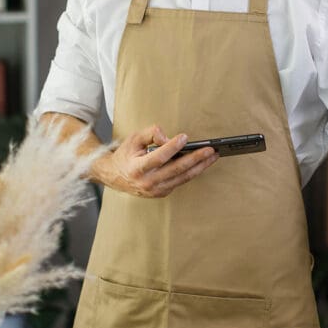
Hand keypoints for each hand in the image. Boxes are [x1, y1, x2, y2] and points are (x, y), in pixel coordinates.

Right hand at [98, 124, 217, 197]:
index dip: (172, 147)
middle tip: (210, 150)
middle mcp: (147, 182)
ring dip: (200, 167)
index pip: (158, 158)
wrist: (115, 176)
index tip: (184, 137)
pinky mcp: (162, 193)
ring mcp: (155, 190)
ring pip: (182, 178)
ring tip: (212, 156)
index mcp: (137, 168)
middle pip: (176, 170)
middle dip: (195, 159)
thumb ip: (150, 134)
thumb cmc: (126, 155)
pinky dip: (192, 172)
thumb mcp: (133, 139)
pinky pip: (180, 181)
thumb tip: (168, 138)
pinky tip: (203, 163)